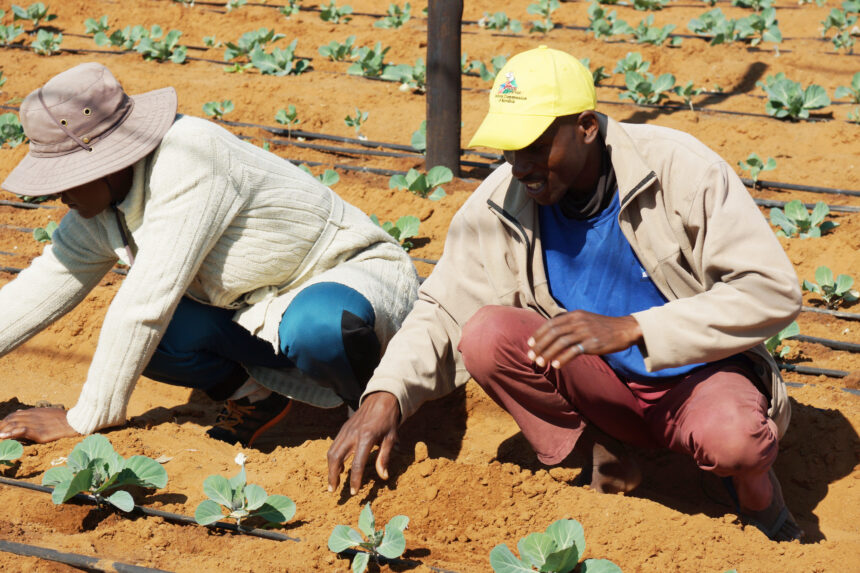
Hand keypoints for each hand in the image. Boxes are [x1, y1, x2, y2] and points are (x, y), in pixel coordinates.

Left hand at [0, 407, 79, 442]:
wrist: (74, 421)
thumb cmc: (62, 418)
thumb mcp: (46, 411)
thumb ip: (33, 413)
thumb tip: (20, 411)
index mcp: (33, 412)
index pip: (14, 415)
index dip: (5, 421)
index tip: (0, 426)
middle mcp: (32, 417)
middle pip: (11, 420)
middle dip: (1, 426)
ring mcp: (34, 424)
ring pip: (13, 425)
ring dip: (2, 429)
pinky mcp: (38, 432)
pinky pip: (21, 431)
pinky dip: (10, 433)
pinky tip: (3, 436)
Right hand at [327, 392, 399, 495]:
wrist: (380, 399)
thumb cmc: (388, 420)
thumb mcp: (391, 438)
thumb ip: (385, 457)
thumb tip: (383, 476)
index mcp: (366, 438)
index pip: (357, 464)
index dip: (355, 480)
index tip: (354, 492)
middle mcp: (352, 435)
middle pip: (336, 458)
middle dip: (332, 475)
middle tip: (333, 490)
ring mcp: (345, 431)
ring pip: (331, 452)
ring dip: (330, 468)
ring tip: (333, 482)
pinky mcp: (343, 429)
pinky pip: (334, 445)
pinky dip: (333, 458)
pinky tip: (337, 466)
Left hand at [527, 311, 642, 369]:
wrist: (625, 329)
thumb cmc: (602, 327)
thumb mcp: (584, 319)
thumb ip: (570, 324)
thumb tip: (552, 333)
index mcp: (574, 315)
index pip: (551, 323)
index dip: (538, 334)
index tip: (530, 344)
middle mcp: (578, 322)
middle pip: (553, 333)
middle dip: (539, 345)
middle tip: (531, 356)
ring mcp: (585, 332)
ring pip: (560, 343)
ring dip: (547, 353)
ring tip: (540, 363)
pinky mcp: (592, 344)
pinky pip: (573, 351)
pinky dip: (562, 359)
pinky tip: (555, 365)